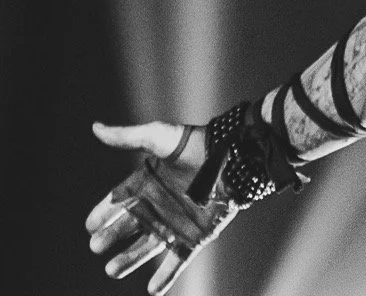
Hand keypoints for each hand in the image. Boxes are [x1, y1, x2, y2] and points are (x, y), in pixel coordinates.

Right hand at [86, 120, 232, 294]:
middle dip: (112, 237)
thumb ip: (127, 136)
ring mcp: (176, 222)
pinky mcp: (195, 235)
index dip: (103, 213)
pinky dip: (166, 275)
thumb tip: (95, 128)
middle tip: (97, 246)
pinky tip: (153, 289)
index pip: (118, 201)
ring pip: (148, 246)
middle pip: (129, 226)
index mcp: (147, 184)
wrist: (234, 157)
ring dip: (131, 259)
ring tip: (113, 270)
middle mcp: (158, 206)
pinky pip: (178, 258)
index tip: (90, 224)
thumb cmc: (196, 144)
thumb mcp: (158, 136)